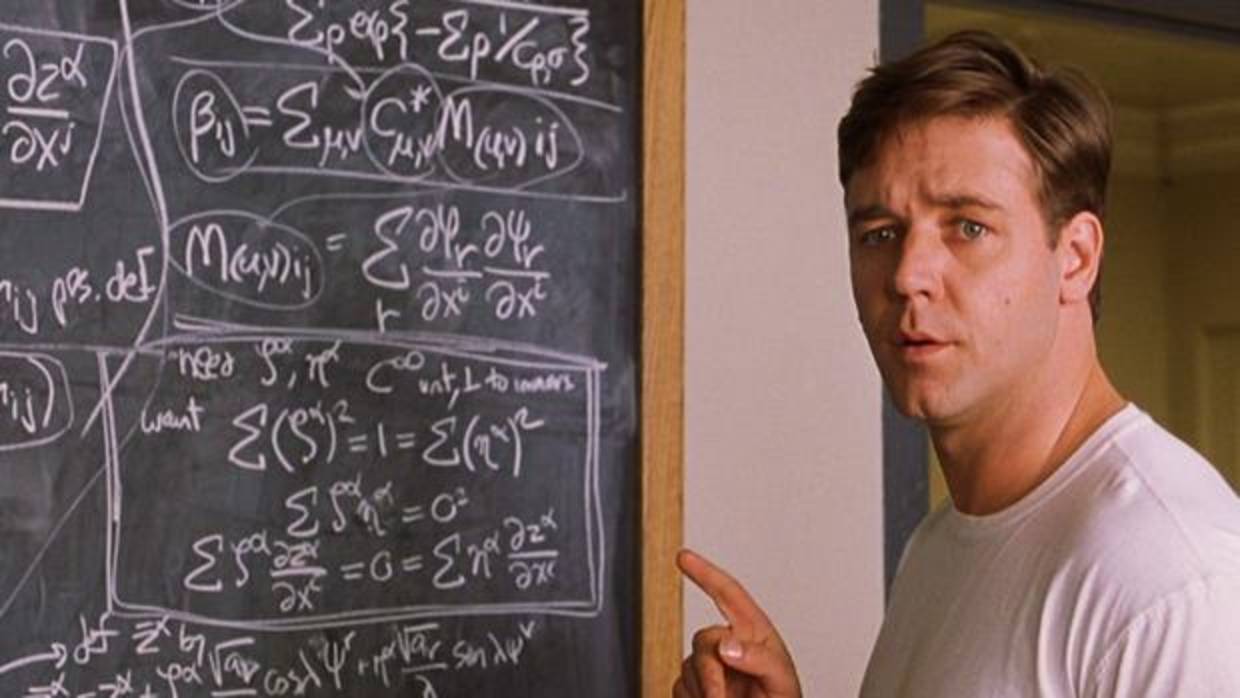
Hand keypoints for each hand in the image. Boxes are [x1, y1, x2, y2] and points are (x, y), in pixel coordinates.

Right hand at [673, 549, 801, 697]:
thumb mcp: (782, 681)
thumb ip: (759, 658)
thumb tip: (728, 644)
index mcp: (755, 634)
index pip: (728, 594)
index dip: (705, 573)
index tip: (684, 557)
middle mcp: (731, 646)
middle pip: (703, 638)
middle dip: (708, 671)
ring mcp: (711, 668)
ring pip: (689, 666)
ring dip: (703, 690)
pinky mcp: (694, 689)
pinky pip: (679, 686)